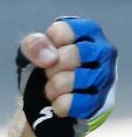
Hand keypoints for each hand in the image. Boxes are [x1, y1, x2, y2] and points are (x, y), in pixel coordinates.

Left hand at [18, 17, 117, 136]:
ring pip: (73, 80)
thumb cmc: (44, 69)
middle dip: (51, 67)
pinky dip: (59, 104)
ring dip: (53, 87)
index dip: (47, 46)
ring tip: (54, 88)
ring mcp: (105, 77)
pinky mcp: (100, 102)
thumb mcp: (30, 52)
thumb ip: (33, 45)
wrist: (47, 103)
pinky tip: (59, 102)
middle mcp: (103, 51)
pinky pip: (73, 103)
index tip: (47, 53)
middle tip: (50, 73)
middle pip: (73, 54)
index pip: (62, 31)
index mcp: (87, 32)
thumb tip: (50, 57)